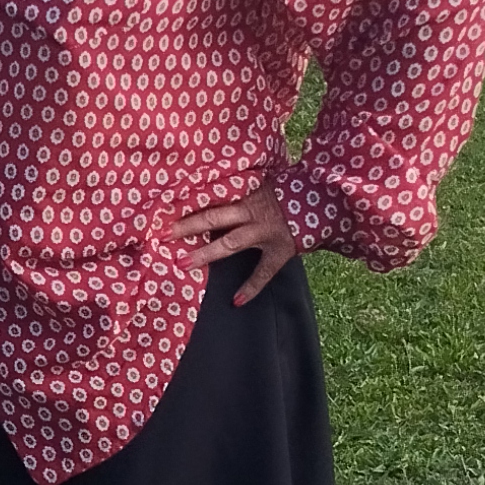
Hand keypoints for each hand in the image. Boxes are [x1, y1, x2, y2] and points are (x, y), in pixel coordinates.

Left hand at [174, 187, 299, 305]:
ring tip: (183, 264)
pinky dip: (251, 287)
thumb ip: (235, 189)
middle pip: (213, 217)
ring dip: (207, 254)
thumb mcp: (259, 183)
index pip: (211, 196)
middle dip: (187, 226)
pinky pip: (263, 271)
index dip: (187, 202)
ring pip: (230, 242)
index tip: (162, 207)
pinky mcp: (280, 250)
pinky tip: (236, 301)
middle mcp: (252, 211)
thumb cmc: (284, 191)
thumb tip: (202, 190)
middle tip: (162, 235)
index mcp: (245, 192)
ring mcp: (265, 232)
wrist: (321, 199)